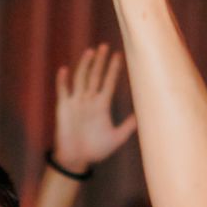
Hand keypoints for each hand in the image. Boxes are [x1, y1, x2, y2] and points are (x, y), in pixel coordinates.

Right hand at [52, 44, 136, 172]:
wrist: (76, 160)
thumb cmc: (96, 150)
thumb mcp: (116, 138)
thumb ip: (128, 126)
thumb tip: (143, 116)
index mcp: (101, 105)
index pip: (108, 82)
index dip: (113, 69)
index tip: (119, 55)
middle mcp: (89, 100)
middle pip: (95, 76)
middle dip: (100, 62)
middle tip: (105, 46)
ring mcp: (75, 102)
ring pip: (81, 79)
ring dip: (85, 65)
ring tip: (90, 52)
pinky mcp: (63, 108)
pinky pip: (63, 92)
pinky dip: (63, 81)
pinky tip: (65, 70)